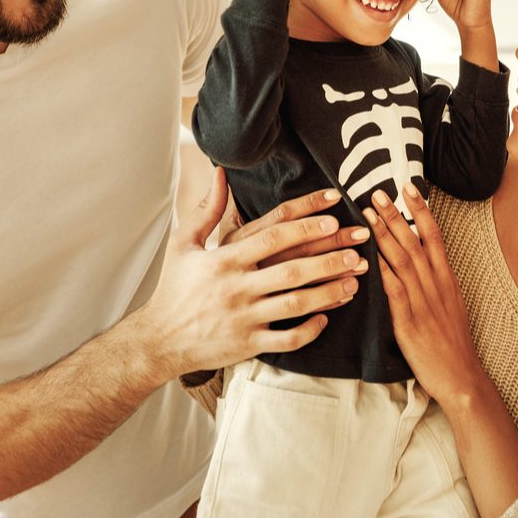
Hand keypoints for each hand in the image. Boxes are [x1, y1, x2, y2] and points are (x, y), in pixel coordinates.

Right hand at [139, 168, 367, 379]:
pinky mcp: (248, 345)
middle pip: (292, 269)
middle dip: (329, 259)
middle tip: (358, 249)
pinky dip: (310, 329)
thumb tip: (220, 173)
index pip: (272, 237)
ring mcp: (244, 317)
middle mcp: (237, 287)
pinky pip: (287, 339)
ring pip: (296, 304)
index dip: (305, 225)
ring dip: (328, 292)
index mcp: (225, 259)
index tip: (333, 216)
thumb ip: (208, 209)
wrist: (159, 339)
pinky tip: (326, 317)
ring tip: (354, 282)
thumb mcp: (184, 243)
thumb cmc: (175, 287)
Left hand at [365, 183, 486, 406]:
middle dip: (396, 214)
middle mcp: (436, 285)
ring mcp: (422, 302)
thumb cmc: (452, 342)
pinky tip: (370, 255)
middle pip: (415, 241)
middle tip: (379, 191)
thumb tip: (421, 256)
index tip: (408, 187)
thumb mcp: (450, 303)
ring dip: (385, 234)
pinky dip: (382, 270)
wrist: (461, 378)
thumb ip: (435, 279)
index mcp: (446, 278)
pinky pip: (394, 290)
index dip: (420, 209)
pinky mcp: (408, 322)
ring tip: (369, 213)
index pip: (434, 235)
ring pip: (403, 260)